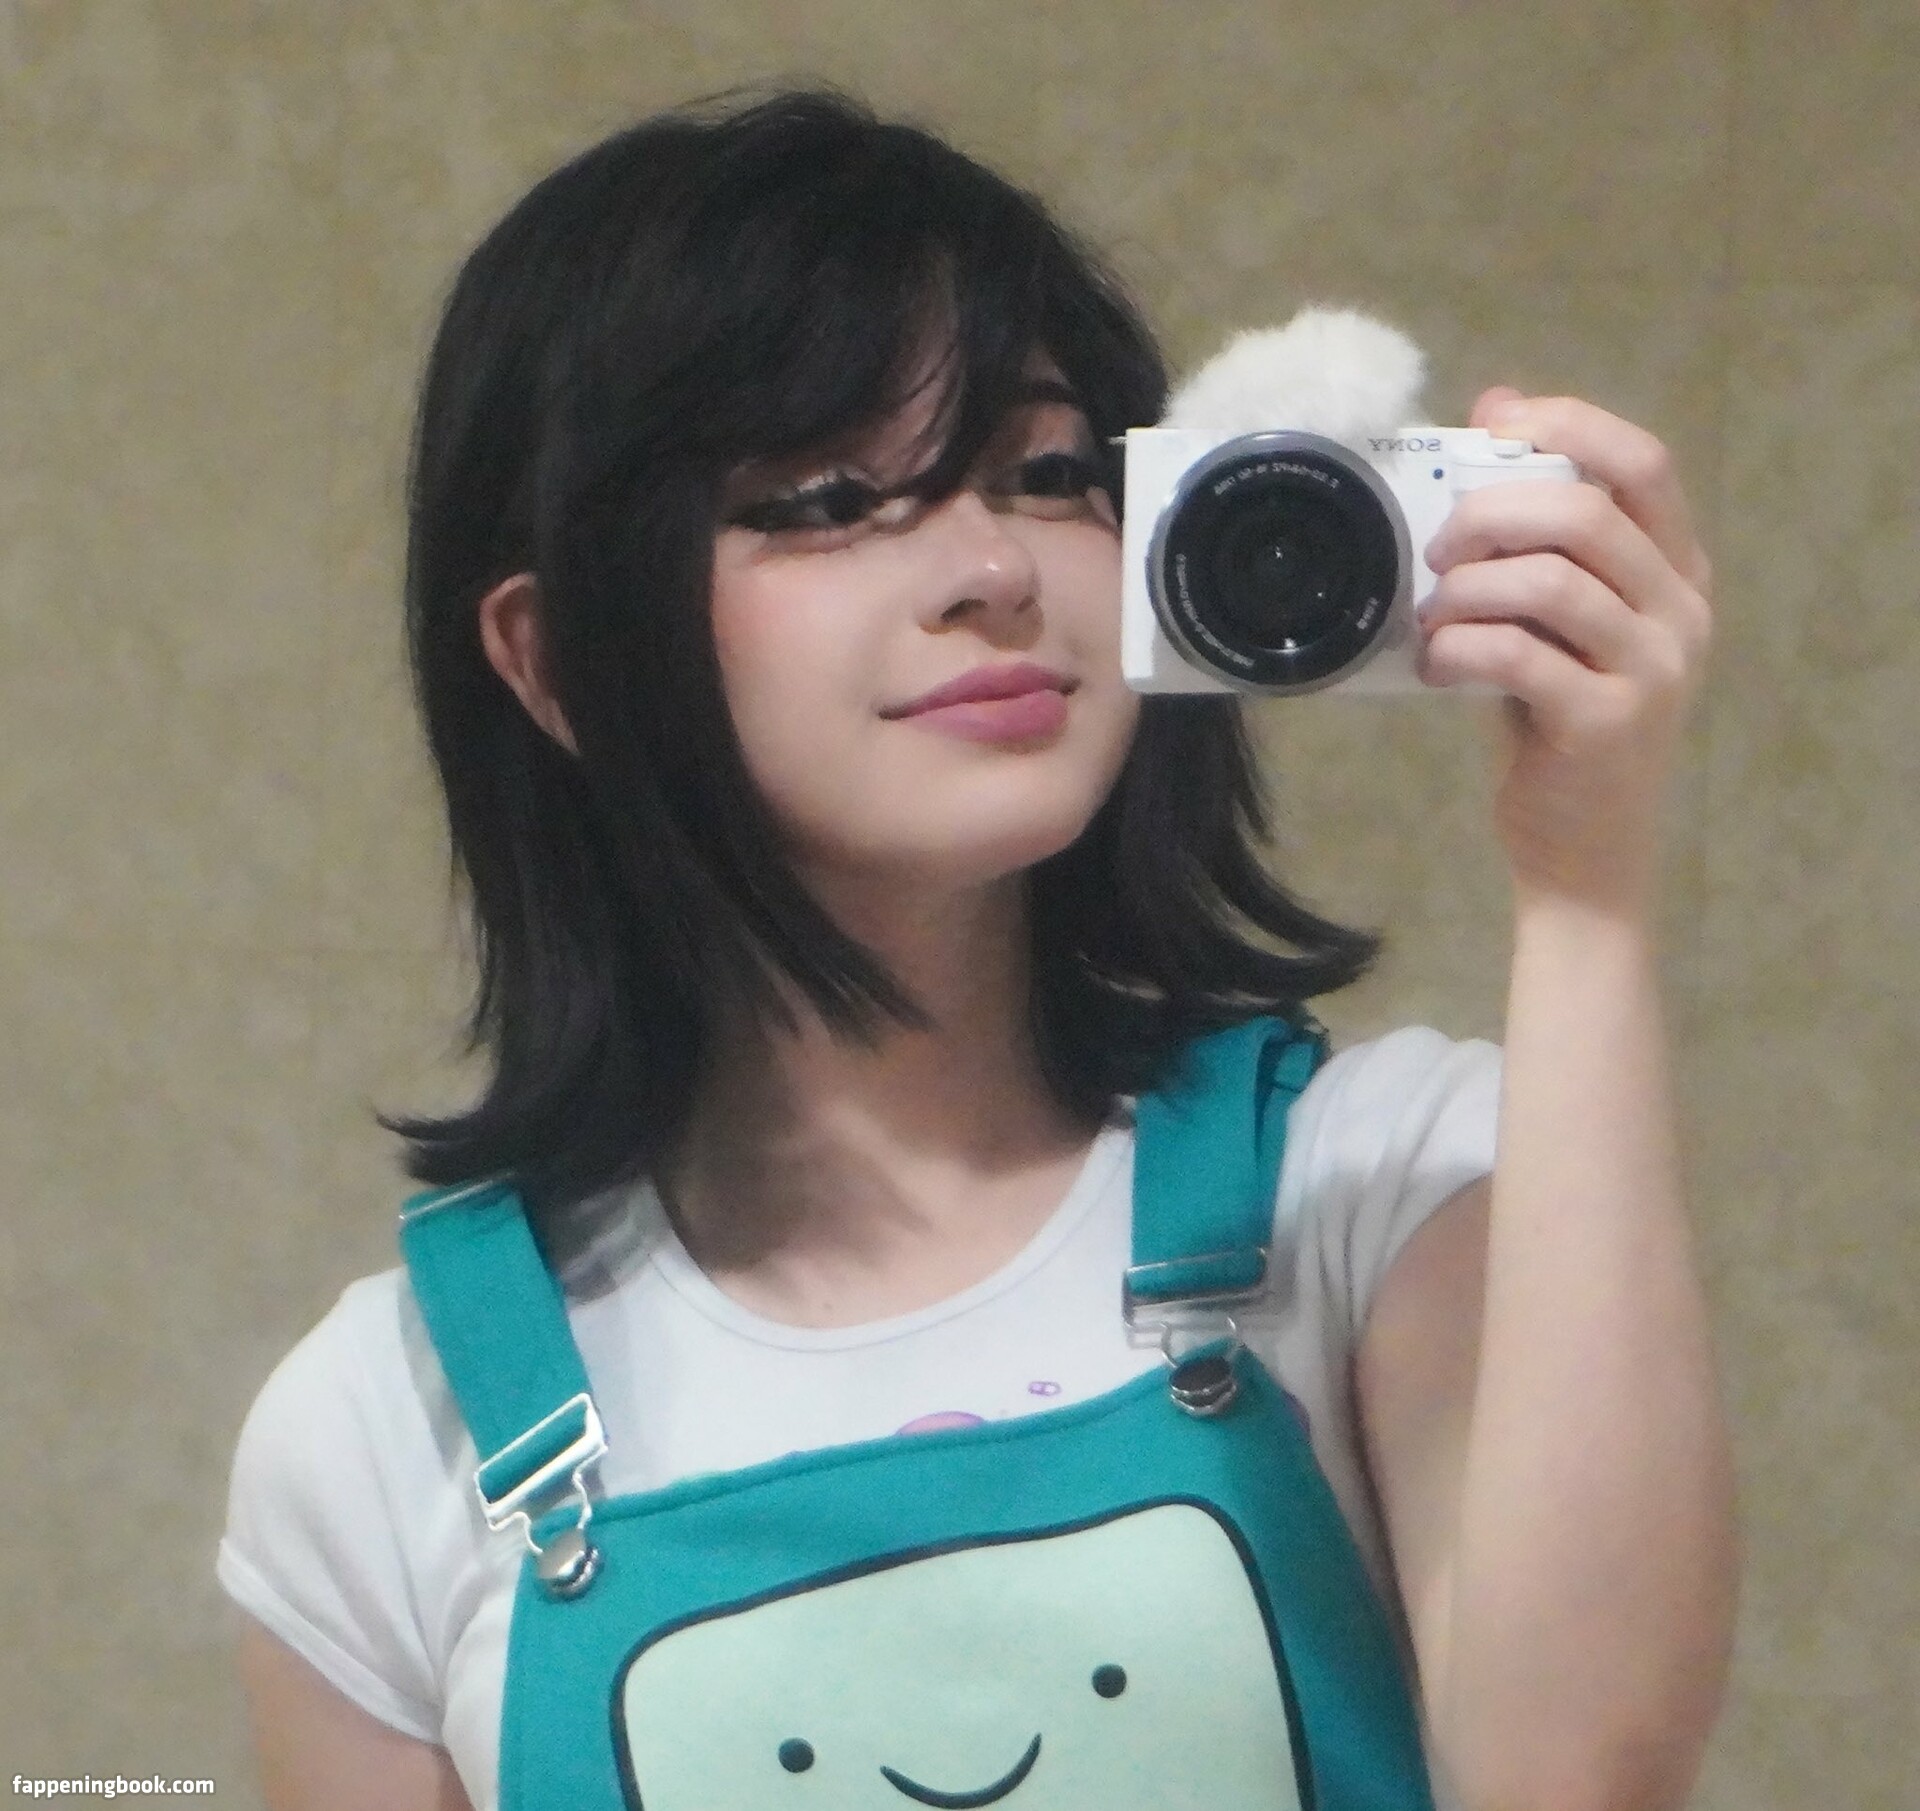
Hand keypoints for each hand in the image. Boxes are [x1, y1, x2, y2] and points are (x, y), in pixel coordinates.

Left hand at [1419, 388, 1713, 916]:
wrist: (1584, 857)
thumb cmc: (1557, 728)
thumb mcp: (1558, 626)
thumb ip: (1538, 539)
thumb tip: (1492, 414)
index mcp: (1677, 575)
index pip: (1642, 463)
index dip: (1569, 424)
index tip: (1496, 420)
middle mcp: (1682, 613)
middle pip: (1584, 512)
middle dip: (1489, 514)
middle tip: (1438, 551)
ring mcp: (1653, 669)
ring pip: (1547, 580)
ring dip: (1466, 589)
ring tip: (1433, 619)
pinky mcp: (1607, 722)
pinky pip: (1517, 653)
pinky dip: (1458, 648)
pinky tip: (1435, 664)